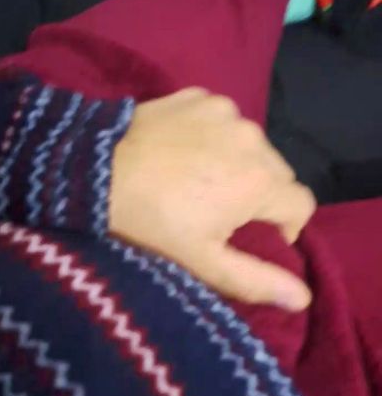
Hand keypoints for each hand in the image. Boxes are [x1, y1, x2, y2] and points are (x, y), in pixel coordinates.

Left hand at [110, 89, 315, 310]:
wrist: (93, 169)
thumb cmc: (150, 221)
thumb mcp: (202, 260)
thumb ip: (256, 280)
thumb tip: (303, 298)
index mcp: (260, 181)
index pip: (302, 205)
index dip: (284, 227)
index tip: (251, 235)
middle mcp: (253, 139)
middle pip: (279, 174)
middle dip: (261, 195)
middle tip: (221, 210)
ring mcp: (226, 112)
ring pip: (253, 146)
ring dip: (239, 162)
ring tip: (200, 179)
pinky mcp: (201, 96)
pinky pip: (225, 121)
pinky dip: (215, 136)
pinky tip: (185, 150)